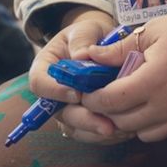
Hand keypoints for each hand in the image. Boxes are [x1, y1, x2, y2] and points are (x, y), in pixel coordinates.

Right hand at [29, 10, 130, 143]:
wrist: (100, 45)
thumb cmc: (89, 36)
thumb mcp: (84, 30)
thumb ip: (82, 40)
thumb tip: (82, 55)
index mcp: (45, 68)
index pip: (39, 84)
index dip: (56, 92)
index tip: (78, 94)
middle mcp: (53, 93)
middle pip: (60, 113)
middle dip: (84, 120)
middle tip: (106, 126)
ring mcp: (67, 109)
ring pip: (76, 129)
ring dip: (97, 131)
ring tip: (122, 130)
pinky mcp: (83, 120)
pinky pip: (91, 134)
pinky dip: (107, 136)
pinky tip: (126, 130)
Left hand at [80, 11, 166, 141]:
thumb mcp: (156, 31)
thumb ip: (120, 48)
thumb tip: (88, 56)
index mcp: (154, 80)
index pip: (111, 101)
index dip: (93, 98)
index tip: (87, 90)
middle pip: (122, 122)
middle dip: (106, 111)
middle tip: (101, 96)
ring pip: (142, 134)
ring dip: (127, 121)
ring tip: (125, 102)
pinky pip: (163, 133)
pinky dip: (149, 125)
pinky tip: (149, 106)